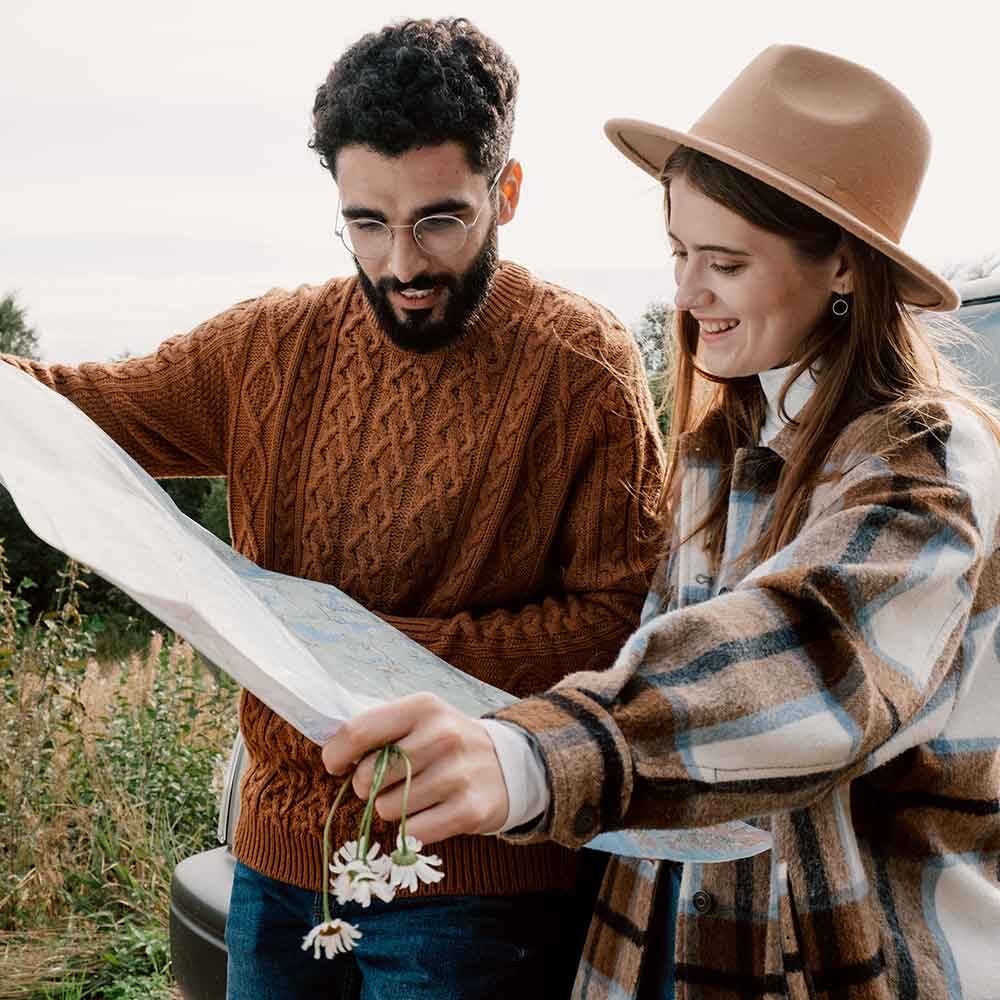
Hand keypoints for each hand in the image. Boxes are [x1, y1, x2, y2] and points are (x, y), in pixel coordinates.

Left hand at [321, 692, 509, 843]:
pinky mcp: (471, 809)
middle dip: (365, 785)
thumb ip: (378, 727)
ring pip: (388, 808)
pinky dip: (412, 828)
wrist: (507, 764)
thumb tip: (331, 749)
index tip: (336, 765)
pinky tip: (429, 812)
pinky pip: (413, 831)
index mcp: (423, 707)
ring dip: (390, 808)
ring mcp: (459, 773)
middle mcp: (443, 735)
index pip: (359, 731)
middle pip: (369, 775)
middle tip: (383, 782)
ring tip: (412, 795)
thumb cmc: (445, 742)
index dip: (336, 753)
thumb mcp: (418, 719)